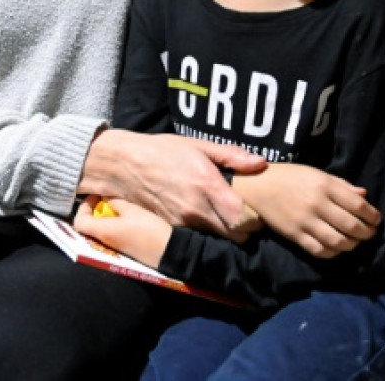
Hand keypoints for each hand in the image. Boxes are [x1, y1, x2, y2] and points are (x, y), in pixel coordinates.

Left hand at [73, 196, 171, 268]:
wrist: (167, 250)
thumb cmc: (148, 228)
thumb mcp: (132, 210)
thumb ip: (115, 202)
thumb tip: (105, 198)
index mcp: (102, 231)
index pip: (79, 222)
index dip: (83, 207)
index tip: (96, 196)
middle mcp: (104, 240)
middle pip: (88, 226)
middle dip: (94, 210)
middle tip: (106, 199)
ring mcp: (113, 246)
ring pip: (99, 230)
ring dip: (104, 217)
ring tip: (117, 206)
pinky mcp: (123, 247)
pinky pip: (109, 234)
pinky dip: (112, 223)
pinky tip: (125, 216)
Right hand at [81, 130, 266, 242]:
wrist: (123, 164)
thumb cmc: (163, 151)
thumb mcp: (198, 145)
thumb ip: (232, 156)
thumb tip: (261, 163)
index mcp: (207, 186)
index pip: (244, 219)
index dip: (256, 219)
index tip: (257, 211)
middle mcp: (196, 210)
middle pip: (234, 236)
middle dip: (244, 230)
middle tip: (246, 216)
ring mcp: (183, 223)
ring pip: (216, 239)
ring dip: (225, 232)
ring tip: (225, 217)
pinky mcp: (172, 230)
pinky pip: (197, 238)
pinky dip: (206, 233)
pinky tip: (205, 219)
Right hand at [234, 163, 378, 257]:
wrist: (258, 186)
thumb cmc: (290, 177)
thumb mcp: (317, 174)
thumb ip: (341, 185)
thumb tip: (364, 195)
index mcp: (325, 185)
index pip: (358, 205)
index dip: (372, 215)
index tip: (376, 219)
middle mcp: (317, 204)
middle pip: (351, 226)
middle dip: (366, 233)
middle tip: (370, 233)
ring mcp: (305, 222)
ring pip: (338, 242)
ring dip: (352, 245)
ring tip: (355, 242)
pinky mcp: (295, 235)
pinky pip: (319, 250)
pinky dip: (333, 253)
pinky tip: (336, 248)